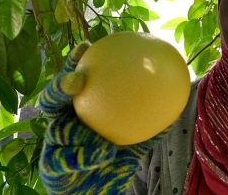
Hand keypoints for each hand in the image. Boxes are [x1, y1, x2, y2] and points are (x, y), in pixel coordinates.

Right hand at [38, 42, 166, 194]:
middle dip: (60, 86)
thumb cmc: (116, 164)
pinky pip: (65, 160)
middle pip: (53, 99)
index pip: (75, 82)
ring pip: (60, 132)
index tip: (86, 46)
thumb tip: (176, 103)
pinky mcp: (50, 166)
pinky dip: (85, 157)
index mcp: (81, 111)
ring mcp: (54, 144)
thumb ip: (151, 126)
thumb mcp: (137, 144)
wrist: (100, 193)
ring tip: (101, 142)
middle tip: (76, 81)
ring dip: (80, 135)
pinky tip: (103, 155)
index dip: (76, 63)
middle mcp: (63, 123)